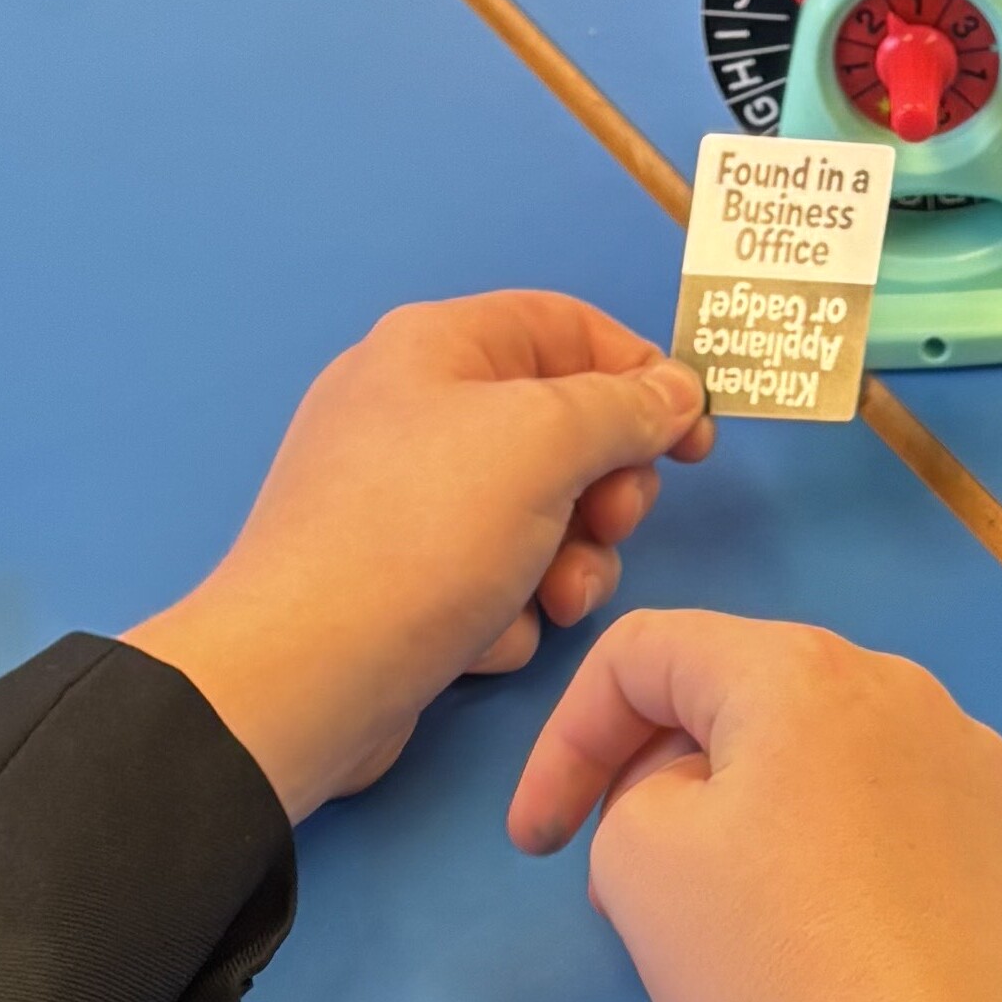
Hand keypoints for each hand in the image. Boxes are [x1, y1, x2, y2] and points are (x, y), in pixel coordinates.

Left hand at [127, 287, 710, 818]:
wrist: (305, 674)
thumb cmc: (423, 533)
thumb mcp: (544, 442)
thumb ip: (624, 408)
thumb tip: (675, 393)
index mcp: (436, 347)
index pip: (566, 327)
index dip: (641, 375)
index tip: (696, 440)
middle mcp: (415, 410)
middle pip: (560, 429)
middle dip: (605, 489)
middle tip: (612, 526)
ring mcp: (404, 501)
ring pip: (539, 516)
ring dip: (569, 564)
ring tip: (553, 601)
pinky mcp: (401, 581)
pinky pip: (492, 578)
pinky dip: (505, 610)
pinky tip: (480, 640)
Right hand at [507, 609, 1001, 1001]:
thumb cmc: (767, 967)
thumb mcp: (633, 863)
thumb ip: (633, 790)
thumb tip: (702, 798)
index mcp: (801, 670)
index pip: (646, 654)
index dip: (568, 739)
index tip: (540, 842)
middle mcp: (907, 689)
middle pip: (748, 699)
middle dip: (666, 774)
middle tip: (625, 881)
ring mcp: (981, 763)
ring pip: (834, 757)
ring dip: (764, 811)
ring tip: (739, 912)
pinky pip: (909, 814)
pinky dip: (855, 851)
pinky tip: (845, 933)